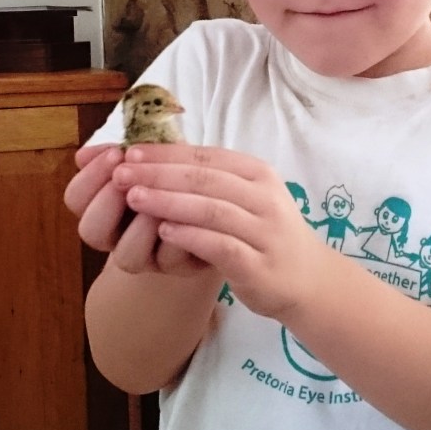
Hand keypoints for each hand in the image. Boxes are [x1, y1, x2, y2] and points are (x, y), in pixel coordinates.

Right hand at [63, 144, 203, 276]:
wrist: (213, 198)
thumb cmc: (176, 173)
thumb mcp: (153, 156)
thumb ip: (123, 152)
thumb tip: (82, 155)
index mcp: (104, 205)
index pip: (75, 198)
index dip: (90, 176)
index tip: (115, 153)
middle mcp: (117, 237)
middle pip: (90, 231)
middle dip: (106, 201)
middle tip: (127, 177)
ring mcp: (146, 257)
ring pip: (126, 256)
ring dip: (141, 225)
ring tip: (159, 197)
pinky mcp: (176, 266)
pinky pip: (170, 259)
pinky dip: (178, 235)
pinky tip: (188, 214)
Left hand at [111, 144, 327, 319]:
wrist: (308, 278)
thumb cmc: (267, 233)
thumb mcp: (248, 197)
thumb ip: (212, 180)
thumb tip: (157, 159)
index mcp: (259, 174)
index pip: (208, 155)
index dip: (167, 153)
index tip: (130, 151)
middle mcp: (265, 197)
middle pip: (205, 179)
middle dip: (159, 174)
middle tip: (121, 172)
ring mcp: (264, 231)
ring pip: (211, 209)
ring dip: (169, 201)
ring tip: (134, 197)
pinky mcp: (259, 265)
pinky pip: (221, 246)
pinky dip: (191, 236)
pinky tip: (164, 232)